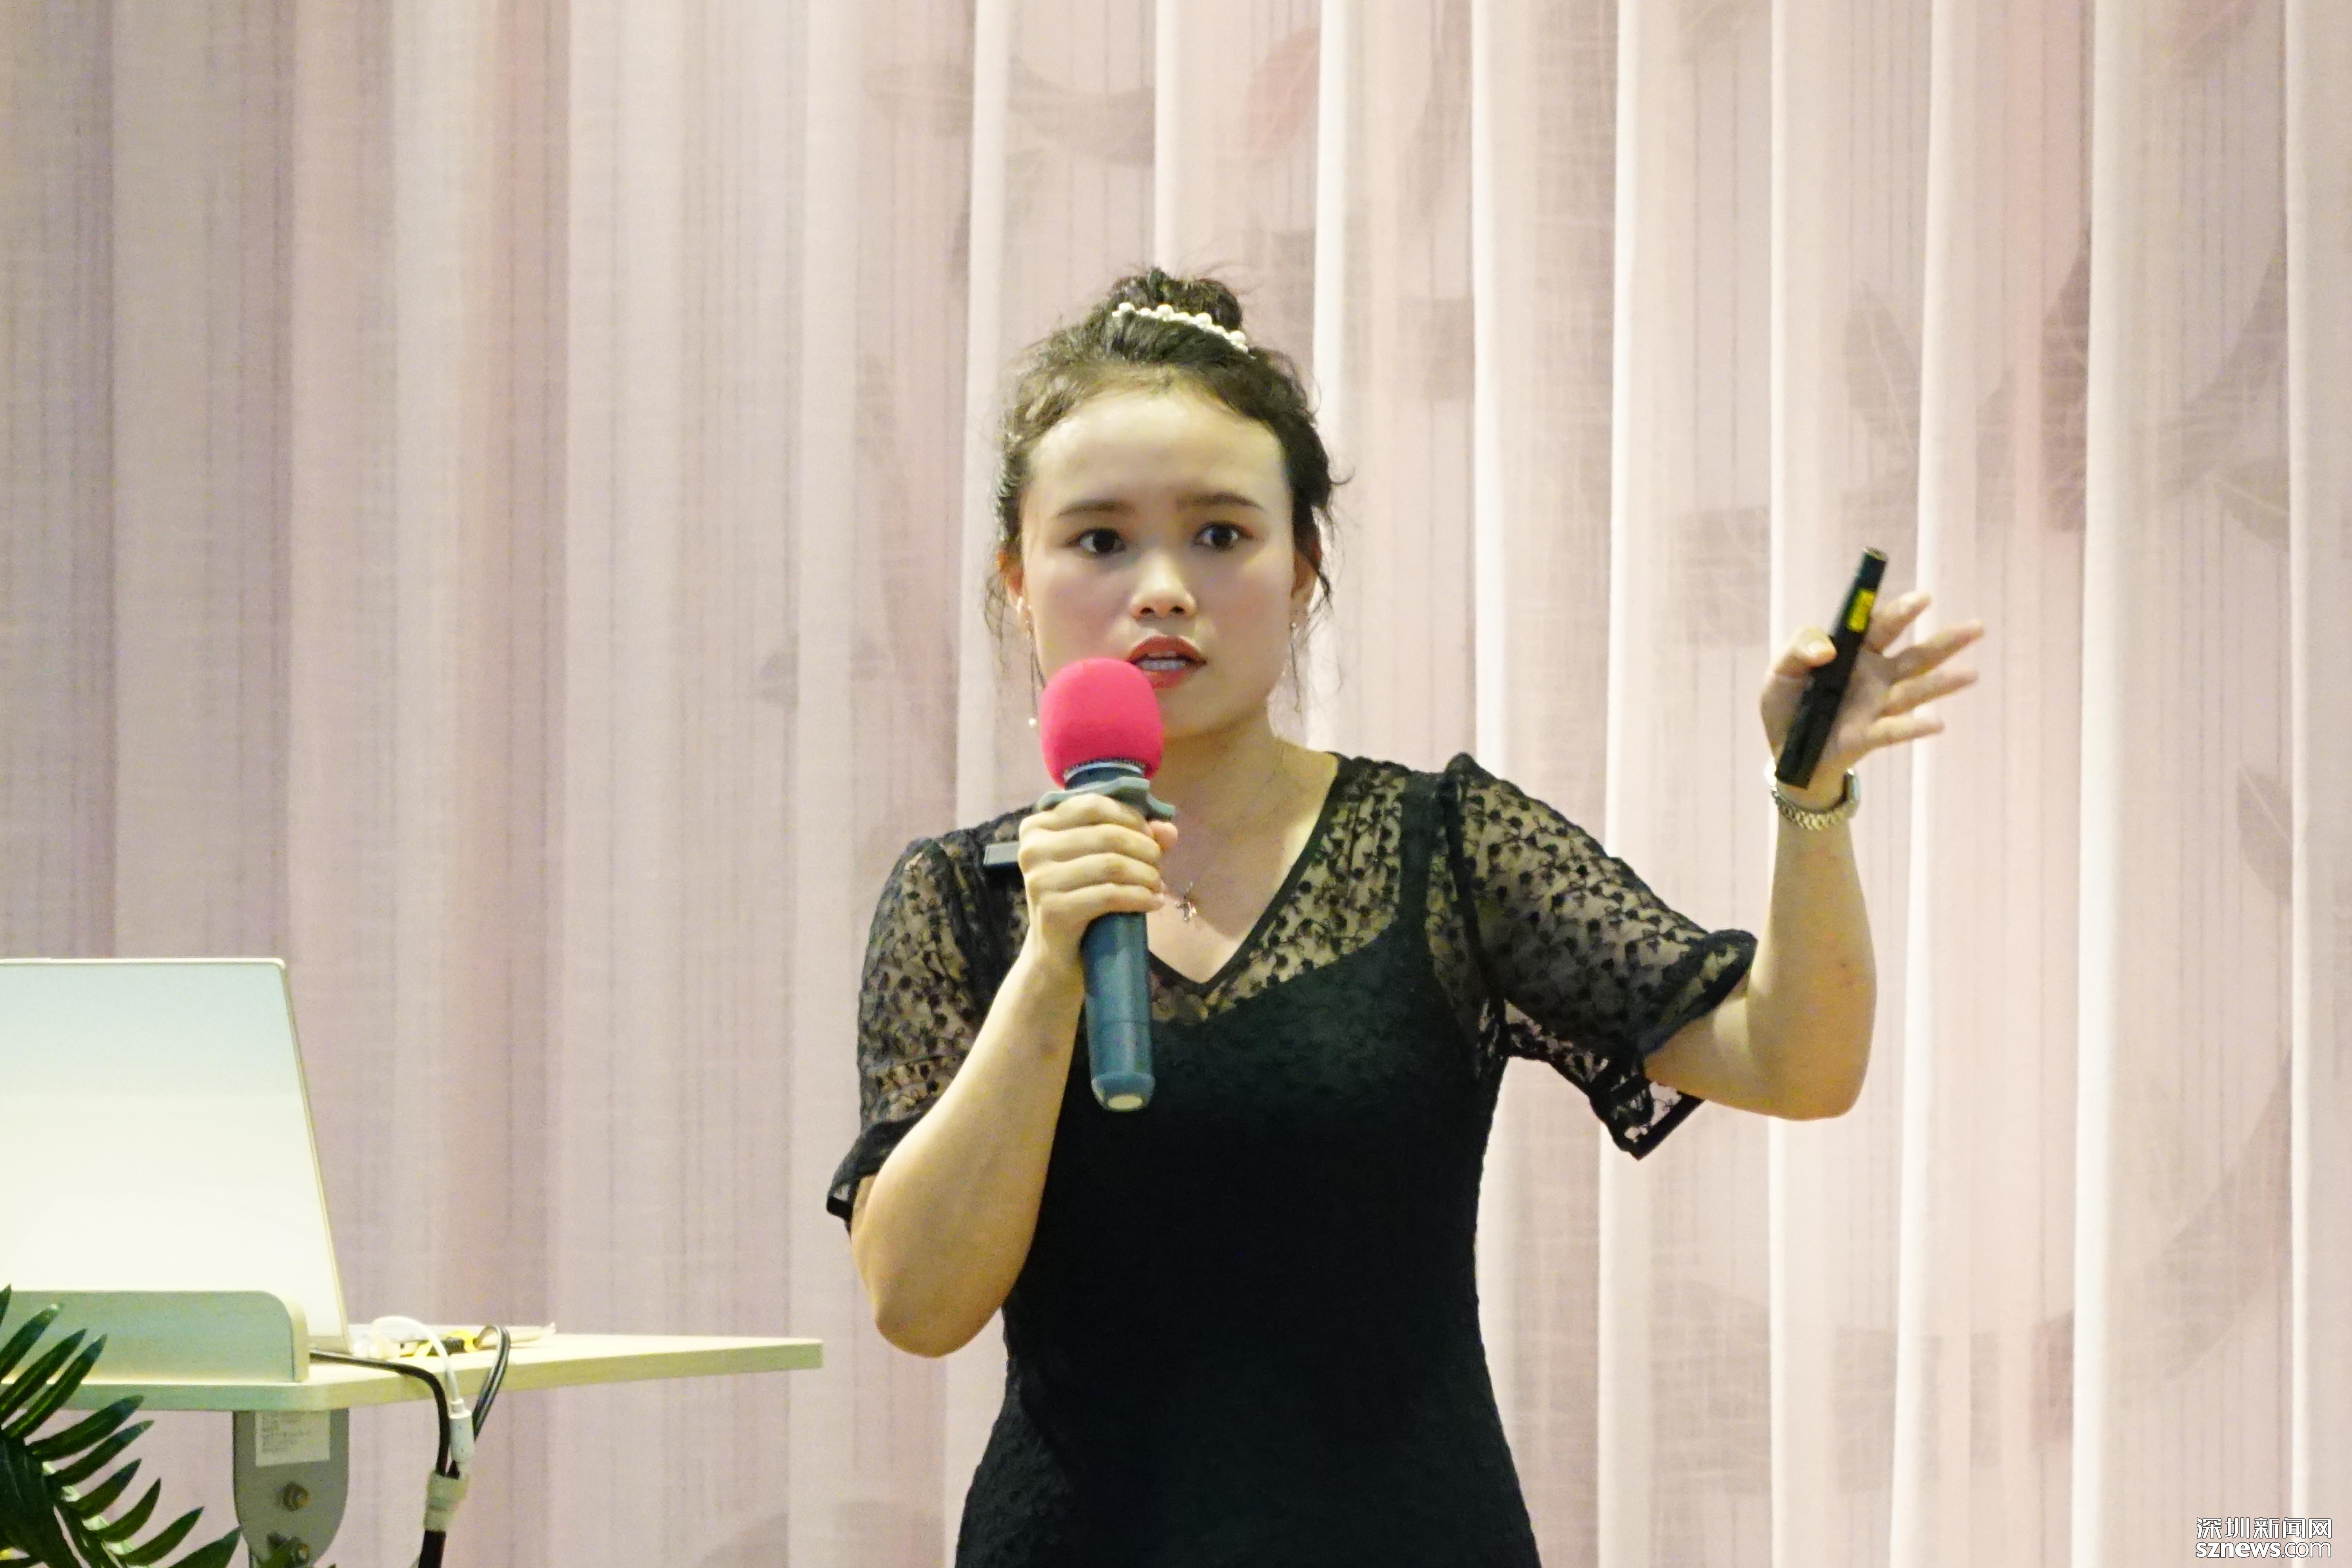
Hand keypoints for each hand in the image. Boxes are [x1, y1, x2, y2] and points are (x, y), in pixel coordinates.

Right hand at [1014, 791, 1181, 976]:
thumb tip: (1168, 830)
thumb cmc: (1080, 895)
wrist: (1055, 951)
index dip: (1131, 817)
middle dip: (1144, 848)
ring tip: (1158, 885)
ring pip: (1111, 864)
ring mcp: (1040, 880)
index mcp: (1038, 826)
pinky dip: (1140, 897)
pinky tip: (1153, 902)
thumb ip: (1135, 837)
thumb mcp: (1103, 859)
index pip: (1093, 805)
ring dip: (1146, 875)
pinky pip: (1109, 895)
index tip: (1151, 837)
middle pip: (1107, 835)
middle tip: (1158, 865)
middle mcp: (1032, 848)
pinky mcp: (1053, 910)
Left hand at [1760, 589, 1984, 803]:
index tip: (1923, 598)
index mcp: (1855, 652)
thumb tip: (1827, 649)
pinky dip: (1913, 727)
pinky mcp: (1867, 736)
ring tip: (1971, 675)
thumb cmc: (1787, 703)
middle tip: (1977, 627)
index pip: (1881, 625)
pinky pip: (1893, 730)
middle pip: (1915, 655)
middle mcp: (1875, 676)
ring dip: (1942, 684)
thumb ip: (1798, 649)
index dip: (1902, 611)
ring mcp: (1876, 707)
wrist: (1784, 752)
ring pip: (1914, 691)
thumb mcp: (1781, 670)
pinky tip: (1936, 724)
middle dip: (1946, 641)